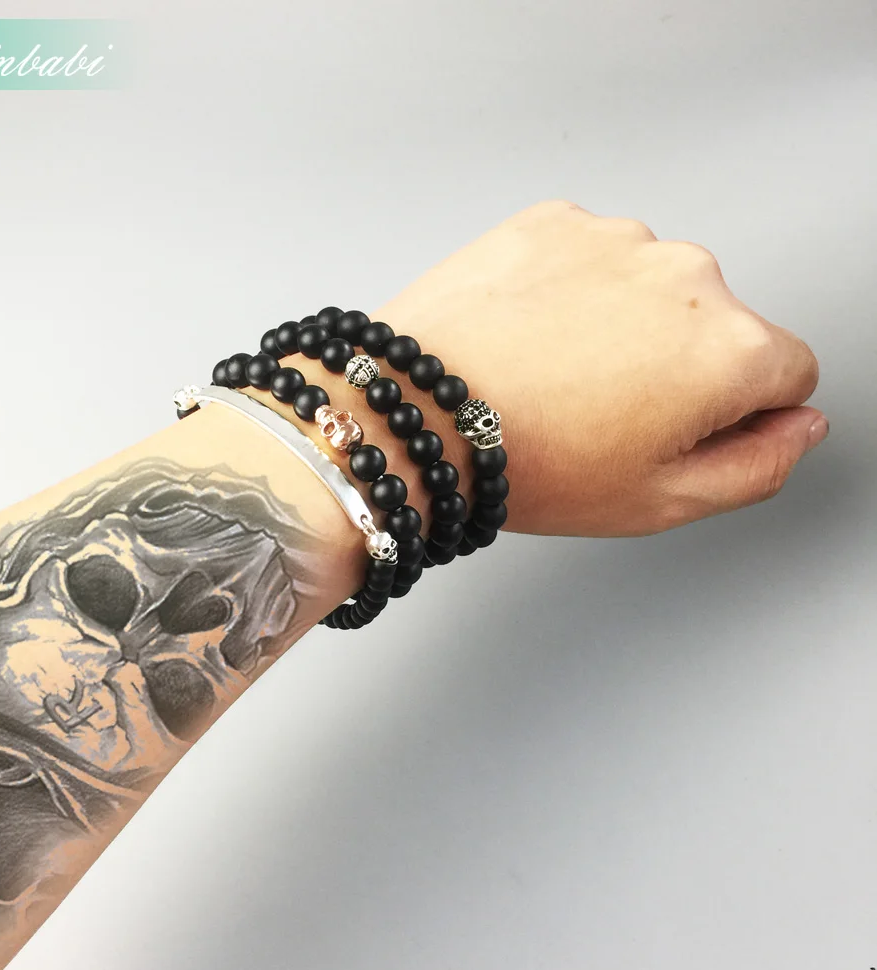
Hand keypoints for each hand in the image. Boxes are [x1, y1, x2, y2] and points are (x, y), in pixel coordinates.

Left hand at [374, 201, 823, 536]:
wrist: (416, 412)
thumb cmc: (528, 462)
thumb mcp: (660, 501)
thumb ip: (757, 465)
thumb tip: (798, 426)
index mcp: (728, 348)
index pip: (788, 373)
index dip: (736, 414)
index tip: (672, 431)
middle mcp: (686, 275)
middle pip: (719, 324)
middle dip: (679, 365)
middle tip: (598, 412)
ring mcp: (617, 238)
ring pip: (652, 287)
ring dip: (622, 323)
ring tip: (553, 373)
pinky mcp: (555, 221)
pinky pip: (591, 258)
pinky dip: (571, 290)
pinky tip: (529, 335)